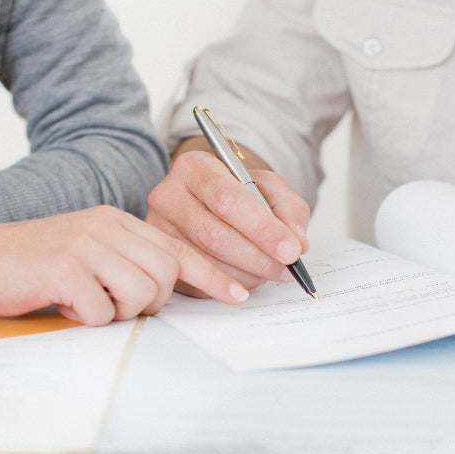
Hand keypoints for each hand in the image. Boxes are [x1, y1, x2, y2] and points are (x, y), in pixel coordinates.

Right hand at [0, 206, 248, 325]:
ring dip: (117, 312)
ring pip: (141, 294)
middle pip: (166, 273)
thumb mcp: (85, 251)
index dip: (211, 275)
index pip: (176, 247)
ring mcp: (85, 244)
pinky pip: (101, 311)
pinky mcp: (65, 268)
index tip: (237, 296)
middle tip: (115, 305)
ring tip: (84, 303)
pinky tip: (61, 303)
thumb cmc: (31, 266)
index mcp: (114, 220)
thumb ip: (123, 261)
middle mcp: (104, 226)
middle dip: (153, 302)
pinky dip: (85, 318)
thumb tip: (164, 291)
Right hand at [146, 141, 310, 295]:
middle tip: (286, 268)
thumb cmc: (239, 193)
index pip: (227, 199)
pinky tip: (247, 279)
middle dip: (258, 257)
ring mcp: (159, 230)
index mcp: (194, 168)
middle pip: (214, 234)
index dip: (262, 229)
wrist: (211, 201)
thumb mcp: (269, 188)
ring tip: (271, 272)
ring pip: (206, 260)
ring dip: (247, 274)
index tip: (291, 250)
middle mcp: (168, 196)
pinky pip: (196, 281)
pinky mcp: (163, 258)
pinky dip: (229, 285)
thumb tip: (296, 243)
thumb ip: (288, 209)